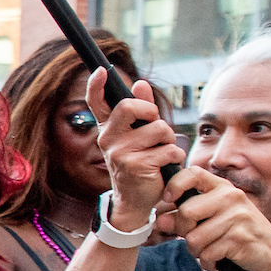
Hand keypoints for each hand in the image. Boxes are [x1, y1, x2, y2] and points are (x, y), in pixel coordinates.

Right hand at [84, 68, 182, 231]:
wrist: (135, 200)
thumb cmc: (139, 163)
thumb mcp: (138, 136)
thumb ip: (141, 110)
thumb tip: (141, 84)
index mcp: (107, 129)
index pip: (96, 102)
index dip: (96, 84)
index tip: (102, 70)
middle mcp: (108, 139)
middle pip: (130, 106)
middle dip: (151, 112)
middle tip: (154, 127)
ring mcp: (120, 153)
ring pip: (158, 129)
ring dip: (168, 140)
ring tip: (161, 153)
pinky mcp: (136, 166)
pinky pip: (168, 149)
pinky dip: (174, 157)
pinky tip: (165, 166)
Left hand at [166, 164, 270, 270]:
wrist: (270, 250)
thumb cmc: (235, 231)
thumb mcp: (212, 217)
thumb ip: (185, 217)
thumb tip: (160, 220)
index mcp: (222, 187)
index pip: (192, 173)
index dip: (174, 185)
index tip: (168, 199)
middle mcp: (230, 197)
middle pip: (186, 212)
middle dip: (183, 231)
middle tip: (193, 238)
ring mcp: (237, 217)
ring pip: (194, 238)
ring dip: (196, 251)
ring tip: (208, 250)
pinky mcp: (239, 239)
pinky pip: (207, 254)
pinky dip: (207, 262)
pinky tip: (217, 259)